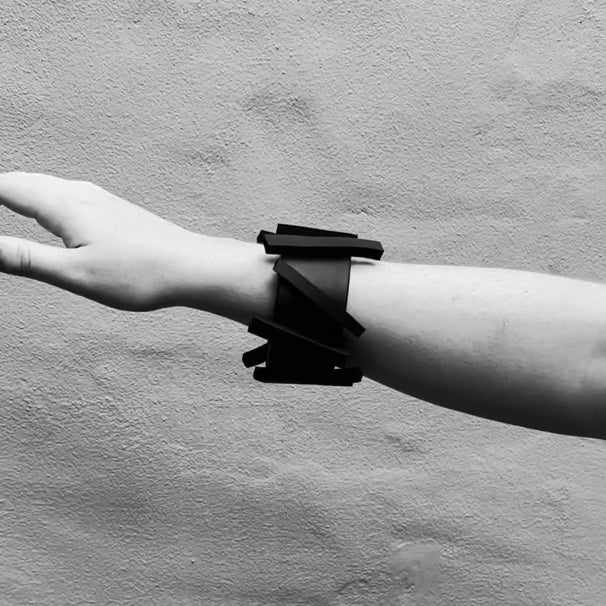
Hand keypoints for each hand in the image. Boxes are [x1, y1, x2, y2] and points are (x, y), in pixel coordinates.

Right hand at [0, 171, 198, 311]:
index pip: (5, 187)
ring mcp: (97, 198)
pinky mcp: (110, 209)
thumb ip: (26, 259)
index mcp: (65, 204)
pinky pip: (63, 195)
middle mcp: (79, 193)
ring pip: (44, 187)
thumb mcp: (77, 274)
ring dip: (15, 192)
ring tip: (2, 204)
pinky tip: (42, 212)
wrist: (189, 266)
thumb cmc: (140, 274)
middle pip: (21, 182)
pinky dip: (39, 199)